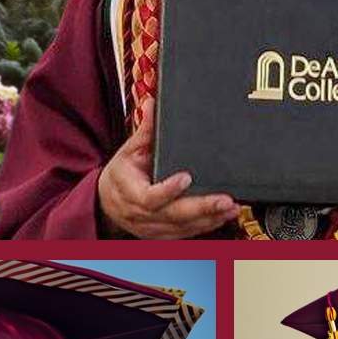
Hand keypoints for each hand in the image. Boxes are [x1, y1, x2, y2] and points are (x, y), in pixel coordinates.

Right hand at [98, 98, 238, 238]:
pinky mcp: (163, 235)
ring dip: (209, 218)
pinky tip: (224, 216)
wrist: (106, 201)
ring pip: (183, 227)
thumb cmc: (121, 175)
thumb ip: (145, 131)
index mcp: (129, 192)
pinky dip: (207, 226)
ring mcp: (152, 228)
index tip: (186, 177)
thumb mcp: (128, 151)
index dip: (168, 190)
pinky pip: (187, 234)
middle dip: (201, 208)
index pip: (149, 197)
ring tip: (231, 207)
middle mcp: (140, 214)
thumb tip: (153, 103)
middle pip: (172, 215)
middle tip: (224, 200)